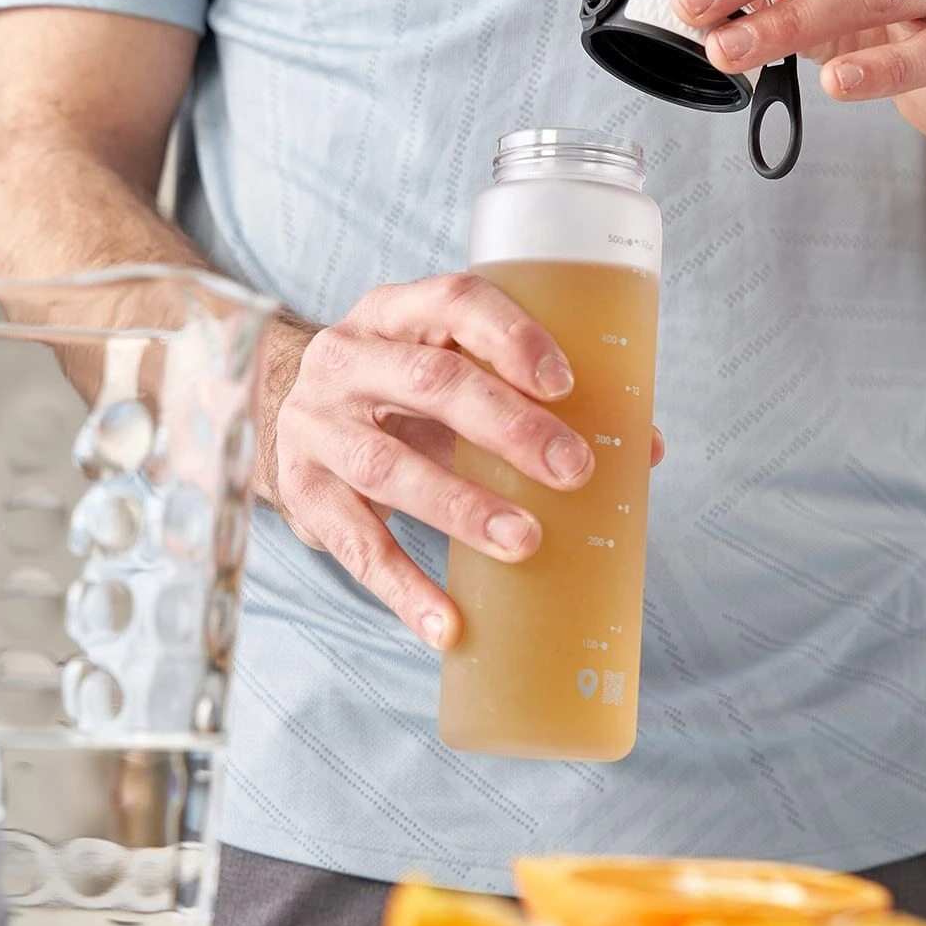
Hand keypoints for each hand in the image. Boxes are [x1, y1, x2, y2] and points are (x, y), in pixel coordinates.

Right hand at [260, 275, 663, 650]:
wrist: (281, 410)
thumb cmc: (397, 392)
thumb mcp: (447, 371)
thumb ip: (530, 400)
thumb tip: (645, 450)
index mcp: (396, 313)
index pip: (454, 302)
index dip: (511, 338)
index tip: (566, 385)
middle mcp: (346, 358)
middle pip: (429, 385)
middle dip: (507, 427)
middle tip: (573, 469)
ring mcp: (315, 425)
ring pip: (387, 464)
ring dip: (461, 507)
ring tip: (526, 543)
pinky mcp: (301, 491)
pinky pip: (354, 544)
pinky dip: (403, 587)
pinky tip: (447, 624)